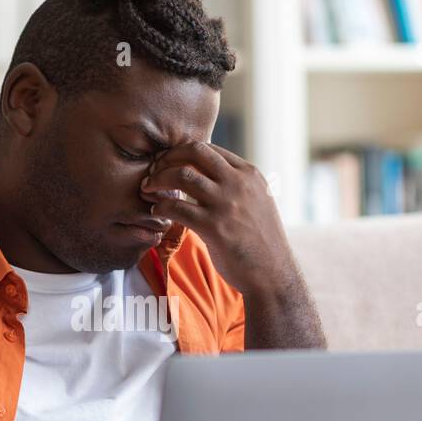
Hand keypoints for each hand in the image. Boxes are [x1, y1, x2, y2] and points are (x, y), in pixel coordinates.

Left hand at [140, 142, 295, 298]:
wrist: (273, 273)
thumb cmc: (261, 240)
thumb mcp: (258, 201)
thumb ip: (237, 185)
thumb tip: (209, 174)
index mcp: (249, 174)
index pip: (209, 148)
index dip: (182, 152)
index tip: (168, 163)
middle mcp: (238, 183)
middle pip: (195, 151)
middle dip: (168, 157)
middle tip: (154, 170)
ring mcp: (226, 204)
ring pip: (182, 175)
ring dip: (158, 179)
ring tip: (148, 188)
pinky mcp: (213, 227)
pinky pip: (177, 207)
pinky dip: (160, 206)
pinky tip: (155, 211)